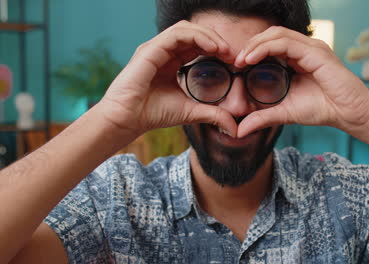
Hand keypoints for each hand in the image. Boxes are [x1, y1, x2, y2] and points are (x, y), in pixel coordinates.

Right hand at [95, 21, 237, 137]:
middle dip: (216, 40)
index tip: (234, 62)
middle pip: (194, 33)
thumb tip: (235, 128)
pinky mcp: (151, 49)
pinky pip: (177, 34)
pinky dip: (197, 37)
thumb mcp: (191, 112)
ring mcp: (156, 48)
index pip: (197, 45)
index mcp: (171, 61)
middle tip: (233, 54)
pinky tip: (212, 48)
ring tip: (224, 50)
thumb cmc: (153, 114)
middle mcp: (163, 51)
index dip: (217, 49)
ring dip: (209, 36)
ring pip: (186, 29)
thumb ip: (213, 115)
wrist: (127, 120)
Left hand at [234, 26, 368, 137]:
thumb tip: (239, 131)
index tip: (236, 66)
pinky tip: (253, 59)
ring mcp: (311, 48)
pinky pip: (286, 43)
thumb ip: (262, 118)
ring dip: (255, 44)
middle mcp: (304, 48)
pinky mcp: (316, 52)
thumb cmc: (322, 110)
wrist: (348, 114)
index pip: (270, 44)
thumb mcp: (284, 113)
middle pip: (271, 35)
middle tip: (235, 61)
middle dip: (250, 45)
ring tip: (241, 59)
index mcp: (297, 58)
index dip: (251, 50)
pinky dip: (266, 47)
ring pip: (276, 34)